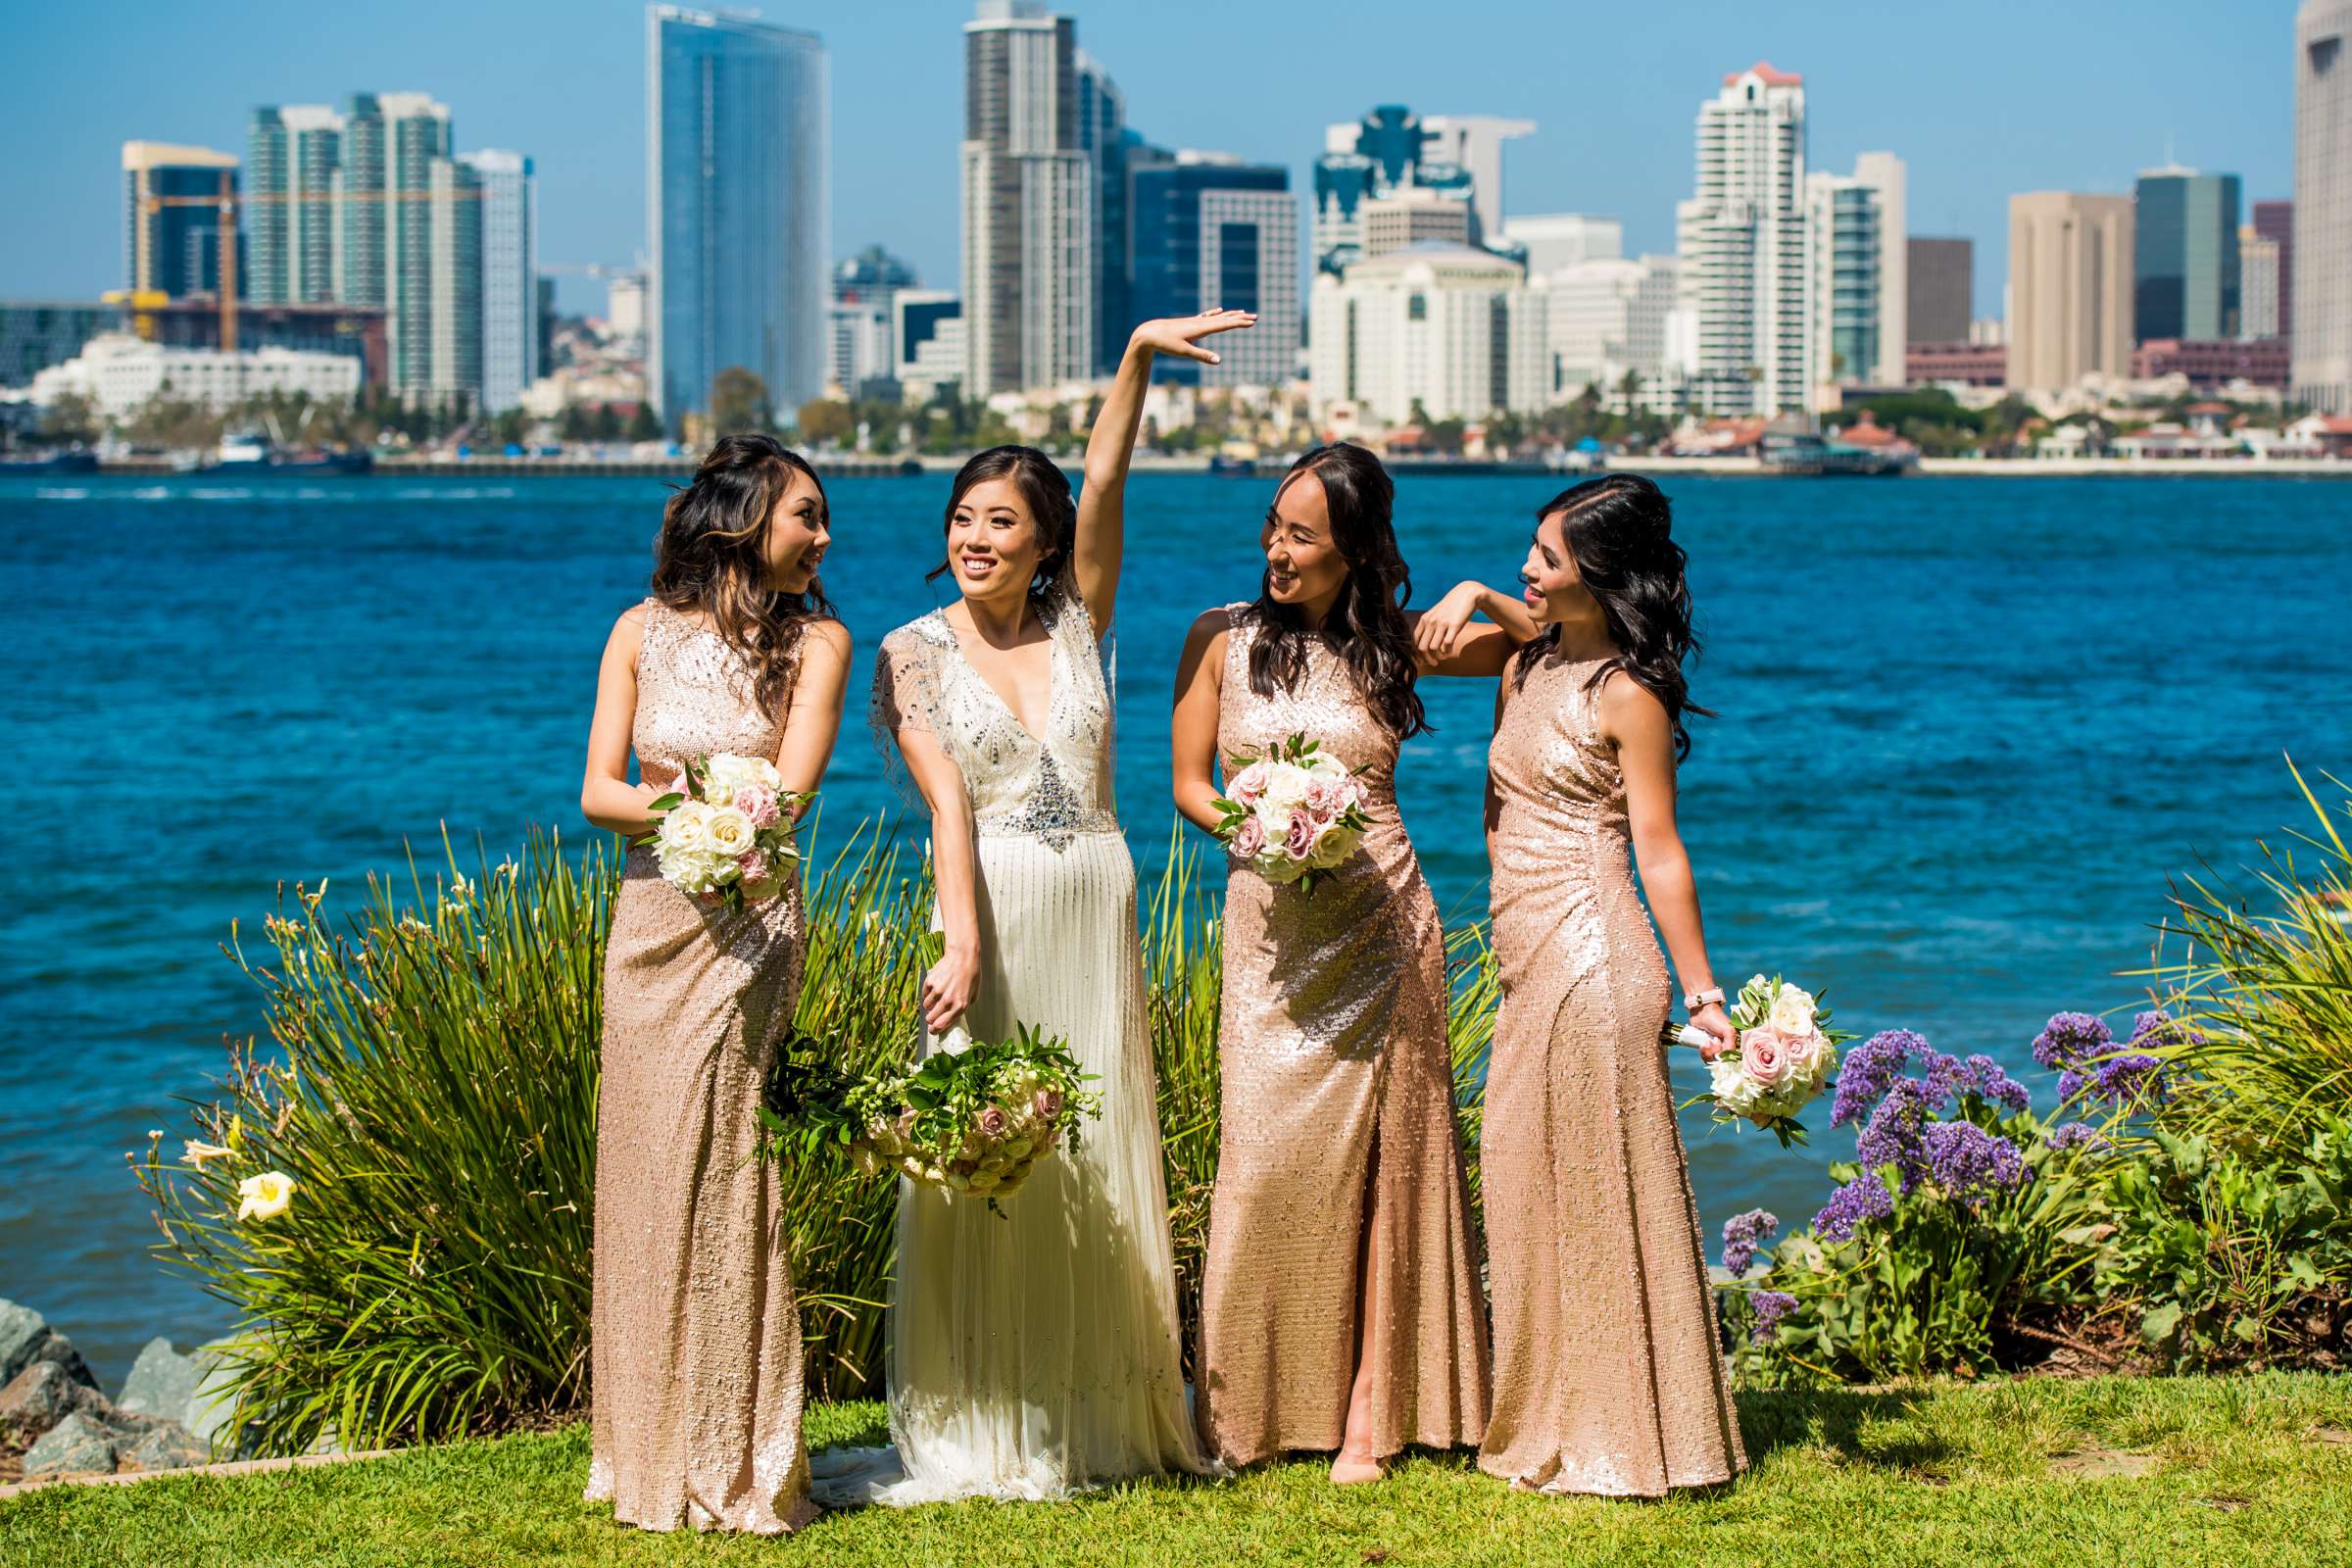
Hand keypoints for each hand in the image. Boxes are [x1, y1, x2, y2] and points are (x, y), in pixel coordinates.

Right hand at [920, 944, 978, 1033]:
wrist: (963, 956)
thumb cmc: (971, 975)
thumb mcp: (974, 995)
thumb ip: (964, 1007)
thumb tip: (953, 1017)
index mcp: (960, 1006)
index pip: (941, 1025)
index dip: (935, 1030)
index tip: (932, 1030)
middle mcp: (948, 1001)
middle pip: (930, 1018)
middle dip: (930, 1019)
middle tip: (932, 1015)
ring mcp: (938, 991)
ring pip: (926, 1006)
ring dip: (930, 1005)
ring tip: (937, 997)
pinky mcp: (930, 982)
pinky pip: (924, 994)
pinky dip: (928, 993)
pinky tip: (936, 987)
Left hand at [1130, 308, 1257, 365]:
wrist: (1149, 333)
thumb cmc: (1166, 343)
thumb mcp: (1184, 352)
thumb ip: (1203, 356)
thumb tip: (1220, 361)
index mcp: (1201, 328)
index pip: (1225, 325)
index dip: (1239, 324)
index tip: (1252, 322)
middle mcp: (1200, 322)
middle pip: (1225, 319)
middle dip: (1240, 319)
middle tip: (1256, 317)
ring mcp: (1195, 322)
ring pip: (1218, 317)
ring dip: (1231, 315)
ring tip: (1243, 312)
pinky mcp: (1189, 323)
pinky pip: (1207, 316)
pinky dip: (1216, 314)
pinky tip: (1219, 310)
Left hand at [1413, 582, 1483, 665]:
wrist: (1467, 594)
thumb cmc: (1451, 607)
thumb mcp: (1436, 614)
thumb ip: (1428, 626)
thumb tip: (1422, 646)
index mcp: (1424, 619)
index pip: (1414, 641)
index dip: (1416, 654)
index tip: (1421, 661)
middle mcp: (1431, 621)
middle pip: (1422, 647)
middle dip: (1426, 659)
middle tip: (1434, 663)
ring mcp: (1442, 623)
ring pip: (1433, 648)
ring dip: (1438, 656)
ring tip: (1443, 657)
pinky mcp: (1454, 625)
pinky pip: (1447, 644)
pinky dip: (1447, 652)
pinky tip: (1450, 652)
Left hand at [1689, 1001, 1736, 1061]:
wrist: (1701, 1012)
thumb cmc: (1717, 1020)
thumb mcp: (1728, 1032)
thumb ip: (1730, 1047)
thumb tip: (1725, 1060)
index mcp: (1734, 1045)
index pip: (1732, 1060)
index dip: (1725, 1058)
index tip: (1720, 1048)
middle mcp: (1726, 1048)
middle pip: (1721, 1062)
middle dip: (1714, 1053)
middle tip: (1713, 1041)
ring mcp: (1716, 1049)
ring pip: (1713, 1061)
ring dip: (1707, 1053)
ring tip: (1706, 1042)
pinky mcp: (1707, 1049)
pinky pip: (1706, 1058)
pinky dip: (1703, 1053)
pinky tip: (1702, 1044)